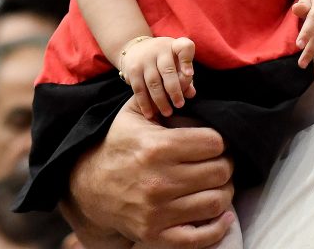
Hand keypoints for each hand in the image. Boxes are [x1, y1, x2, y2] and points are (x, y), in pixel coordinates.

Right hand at [62, 98, 234, 248]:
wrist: (86, 186)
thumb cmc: (118, 144)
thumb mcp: (134, 113)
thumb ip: (163, 95)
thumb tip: (190, 81)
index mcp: (158, 148)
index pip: (215, 143)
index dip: (222, 141)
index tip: (216, 143)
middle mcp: (159, 181)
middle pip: (221, 171)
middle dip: (226, 164)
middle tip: (220, 162)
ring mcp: (157, 211)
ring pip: (216, 202)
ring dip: (225, 192)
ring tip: (218, 184)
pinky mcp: (154, 234)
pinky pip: (198, 238)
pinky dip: (217, 229)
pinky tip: (224, 217)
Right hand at [120, 36, 196, 118]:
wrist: (135, 49)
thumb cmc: (164, 59)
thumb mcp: (176, 61)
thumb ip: (185, 76)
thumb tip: (191, 94)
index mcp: (174, 46)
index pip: (184, 47)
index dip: (187, 60)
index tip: (190, 74)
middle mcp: (159, 50)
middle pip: (168, 71)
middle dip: (174, 90)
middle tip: (180, 105)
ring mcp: (144, 60)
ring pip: (153, 82)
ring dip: (160, 100)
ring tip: (167, 112)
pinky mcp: (133, 70)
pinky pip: (139, 89)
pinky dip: (145, 103)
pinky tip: (150, 113)